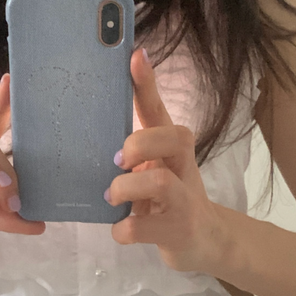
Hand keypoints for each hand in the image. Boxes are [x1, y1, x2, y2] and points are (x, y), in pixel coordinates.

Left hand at [106, 49, 226, 273]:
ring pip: (158, 182)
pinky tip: (120, 229)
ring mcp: (183, 200)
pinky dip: (122, 229)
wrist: (202, 239)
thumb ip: (132, 144)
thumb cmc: (167, 193)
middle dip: (137, 145)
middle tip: (117, 161)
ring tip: (112, 197)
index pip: (159, 108)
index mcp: (170, 145)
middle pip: (172, 137)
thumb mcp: (153, 164)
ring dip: (124, 188)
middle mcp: (181, 165)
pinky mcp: (176, 231)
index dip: (147, 82)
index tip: (134, 56)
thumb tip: (93, 118)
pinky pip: (141, 227)